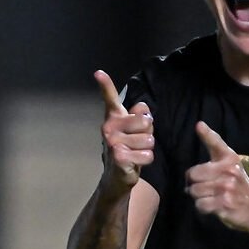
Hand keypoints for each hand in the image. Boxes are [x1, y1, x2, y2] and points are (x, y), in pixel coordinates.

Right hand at [95, 70, 154, 189]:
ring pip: (149, 139)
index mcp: (113, 117)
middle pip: (146, 121)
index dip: (105, 84)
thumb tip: (143, 107)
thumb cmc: (128, 148)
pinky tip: (135, 162)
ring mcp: (112, 142)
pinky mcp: (118, 157)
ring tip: (136, 152)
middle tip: (137, 141)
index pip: (110, 98)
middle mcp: (109, 127)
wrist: (117, 176)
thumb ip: (140, 116)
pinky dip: (146, 160)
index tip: (98, 73)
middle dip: (148, 133)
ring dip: (148, 148)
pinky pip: (148, 155)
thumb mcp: (135, 130)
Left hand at [185, 122, 248, 230]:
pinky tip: (213, 206)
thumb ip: (214, 145)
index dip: (207, 134)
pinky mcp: (225, 204)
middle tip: (206, 187)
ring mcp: (227, 188)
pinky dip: (203, 208)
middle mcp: (229, 171)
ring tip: (211, 197)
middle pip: (193, 175)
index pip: (216, 144)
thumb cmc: (239, 184)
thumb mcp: (230, 163)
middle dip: (195, 183)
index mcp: (230, 159)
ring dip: (199, 197)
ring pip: (194, 191)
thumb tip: (199, 124)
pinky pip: (200, 205)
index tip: (199, 125)